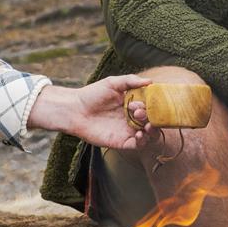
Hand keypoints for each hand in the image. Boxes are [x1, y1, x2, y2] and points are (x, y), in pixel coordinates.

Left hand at [27, 75, 156, 149]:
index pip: (151, 106)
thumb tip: (150, 81)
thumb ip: (131, 81)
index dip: (152, 105)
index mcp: (133, 104)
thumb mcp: (112, 83)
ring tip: (146, 126)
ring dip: (152, 131)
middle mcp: (133, 118)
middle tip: (141, 113)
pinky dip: (143, 142)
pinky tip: (139, 134)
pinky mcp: (121, 142)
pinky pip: (138, 145)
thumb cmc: (92, 94)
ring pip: (149, 135)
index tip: (144, 102)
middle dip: (153, 118)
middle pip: (153, 121)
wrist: (74, 110)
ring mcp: (128, 131)